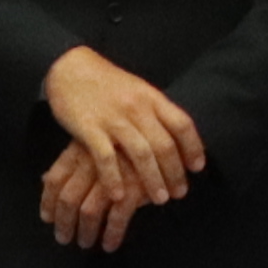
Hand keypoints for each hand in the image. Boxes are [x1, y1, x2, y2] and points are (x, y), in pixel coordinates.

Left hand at [35, 134, 142, 249]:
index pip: (55, 178)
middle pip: (69, 198)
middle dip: (64, 223)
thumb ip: (71, 160)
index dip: (48, 201)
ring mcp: (114, 174)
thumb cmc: (126, 137)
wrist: (163, 130)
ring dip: (85, 232)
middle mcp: (94, 161)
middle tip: (64, 239)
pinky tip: (110, 245)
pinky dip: (111, 235)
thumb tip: (45, 179)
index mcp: (81, 148)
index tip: (47, 218)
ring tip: (85, 244)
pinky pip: (117, 218)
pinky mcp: (135, 187)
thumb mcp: (96, 141)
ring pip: (89, 211)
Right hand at [43, 45, 207, 219]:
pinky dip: (114, 178)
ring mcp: (113, 118)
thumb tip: (176, 139)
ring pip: (141, 153)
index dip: (193, 147)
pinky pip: (105, 158)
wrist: (70, 68)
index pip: (181, 123)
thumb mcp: (137, 89)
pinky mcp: (88, 128)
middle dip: (175, 172)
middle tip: (179, 193)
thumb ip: (155, 112)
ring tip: (160, 199)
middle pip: (164, 144)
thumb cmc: (107, 83)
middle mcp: (136, 108)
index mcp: (151, 97)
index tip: (197, 167)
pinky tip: (119, 196)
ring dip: (153, 179)